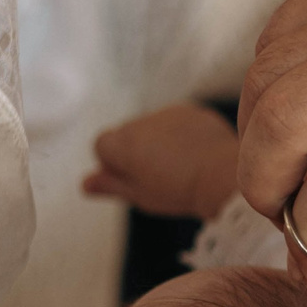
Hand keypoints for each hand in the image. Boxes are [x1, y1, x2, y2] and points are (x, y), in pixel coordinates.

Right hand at [83, 102, 241, 218]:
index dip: (113, 164)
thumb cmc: (177, 191)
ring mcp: (168, 113)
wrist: (220, 175)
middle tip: (159, 177)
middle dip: (136, 152)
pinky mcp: (193, 111)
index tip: (133, 179)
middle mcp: (141, 121)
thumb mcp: (139, 196)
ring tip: (180, 168)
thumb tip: (85, 184)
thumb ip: (110, 186)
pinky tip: (197, 155)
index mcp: (122, 142)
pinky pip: (179, 123)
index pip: (101, 145)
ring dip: (159, 142)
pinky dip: (182, 136)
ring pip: (153, 127)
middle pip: (127, 134)